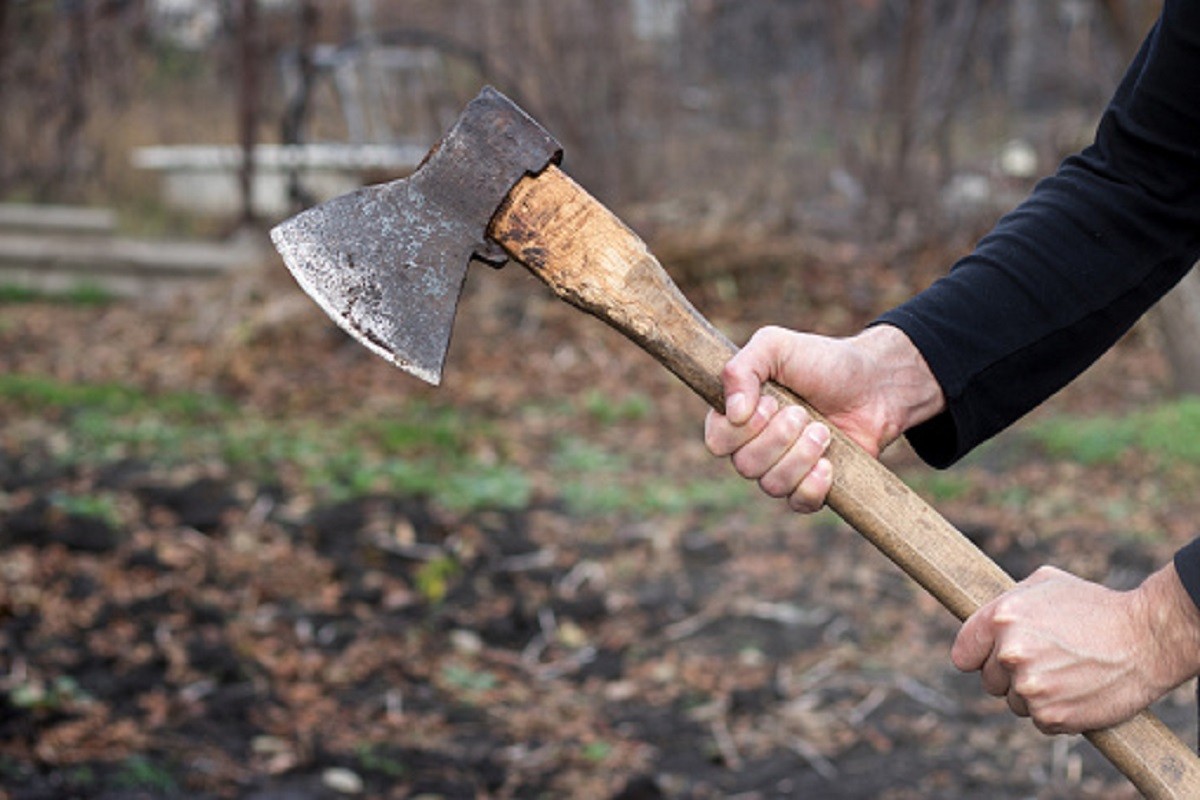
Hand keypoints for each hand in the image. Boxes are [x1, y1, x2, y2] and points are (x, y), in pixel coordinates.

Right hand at [704, 324, 942, 511]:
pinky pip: (798, 503)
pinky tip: (829, 463)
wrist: (875, 384)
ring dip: (801, 455)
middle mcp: (754, 446)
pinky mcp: (811, 487)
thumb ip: (742, 368)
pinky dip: (813, 485)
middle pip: (745, 466)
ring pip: (771, 485)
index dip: (741, 429)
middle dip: (779, 437)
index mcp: (738, 415)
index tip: (770, 403)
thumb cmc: (823, 362)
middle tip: (803, 412)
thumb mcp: (776, 346)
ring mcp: (782, 468)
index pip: (717, 441)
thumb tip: (733, 413)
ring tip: (823, 431)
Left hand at [952, 564, 1199, 733]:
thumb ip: (1007, 602)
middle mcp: (1011, 653)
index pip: (963, 652)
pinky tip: (1076, 691)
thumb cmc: (1096, 606)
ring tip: (1065, 674)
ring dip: (1033, 694)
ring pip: (1014, 702)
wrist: (1146, 639)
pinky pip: (1039, 721)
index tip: (989, 658)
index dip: (978, 656)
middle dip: (1009, 675)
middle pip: (989, 680)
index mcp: (1002, 618)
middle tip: (1044, 662)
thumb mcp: (1045, 584)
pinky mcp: (1052, 716)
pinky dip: (1055, 712)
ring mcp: (1030, 687)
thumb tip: (983, 619)